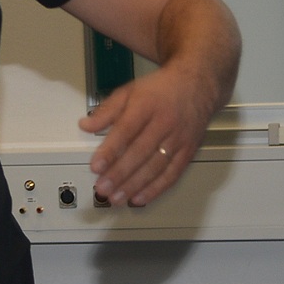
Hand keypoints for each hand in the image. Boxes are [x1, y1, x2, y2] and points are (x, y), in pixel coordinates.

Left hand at [79, 61, 221, 206]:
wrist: (197, 84)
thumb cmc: (160, 89)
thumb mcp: (130, 91)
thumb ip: (107, 110)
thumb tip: (86, 125)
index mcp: (147, 105)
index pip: (126, 130)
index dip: (110, 150)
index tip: (96, 166)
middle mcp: (164, 123)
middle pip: (140, 152)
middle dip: (120, 174)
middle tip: (103, 188)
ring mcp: (178, 139)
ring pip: (156, 167)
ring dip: (135, 186)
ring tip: (117, 198)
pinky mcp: (189, 151)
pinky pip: (172, 174)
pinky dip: (156, 189)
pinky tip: (140, 198)